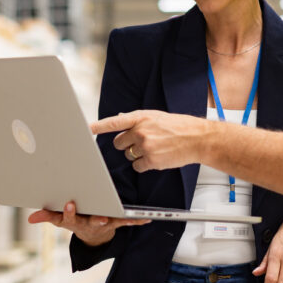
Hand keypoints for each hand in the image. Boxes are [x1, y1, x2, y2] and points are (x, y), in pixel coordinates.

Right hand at [27, 201, 148, 245]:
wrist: (92, 236)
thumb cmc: (76, 220)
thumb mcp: (60, 220)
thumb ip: (47, 216)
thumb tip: (31, 218)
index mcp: (74, 221)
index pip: (69, 218)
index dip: (69, 212)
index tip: (69, 203)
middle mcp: (89, 223)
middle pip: (91, 221)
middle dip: (95, 219)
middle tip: (100, 217)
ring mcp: (103, 223)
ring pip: (110, 221)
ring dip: (117, 219)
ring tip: (126, 217)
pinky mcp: (115, 222)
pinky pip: (126, 221)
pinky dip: (136, 221)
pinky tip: (147, 219)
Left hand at [91, 110, 210, 172]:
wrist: (197, 138)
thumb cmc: (179, 126)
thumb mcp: (157, 116)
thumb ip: (137, 119)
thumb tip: (119, 118)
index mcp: (141, 117)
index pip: (114, 122)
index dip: (98, 126)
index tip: (85, 129)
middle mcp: (140, 130)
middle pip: (119, 143)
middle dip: (126, 145)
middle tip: (142, 142)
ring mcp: (145, 146)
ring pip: (128, 155)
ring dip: (137, 155)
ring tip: (155, 148)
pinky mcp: (151, 160)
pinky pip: (137, 166)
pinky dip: (144, 164)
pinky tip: (157, 158)